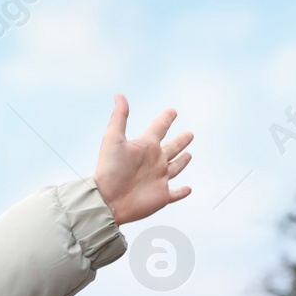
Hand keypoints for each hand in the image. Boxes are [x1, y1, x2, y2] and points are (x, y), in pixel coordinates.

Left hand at [93, 94, 192, 224]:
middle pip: (172, 147)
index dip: (166, 119)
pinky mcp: (161, 196)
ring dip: (182, 161)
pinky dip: (182, 191)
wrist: (106, 200)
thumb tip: (119, 95)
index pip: (158, 128)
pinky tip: (188, 189)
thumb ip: (119, 117)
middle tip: (189, 134)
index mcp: (144, 146)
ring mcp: (158, 178)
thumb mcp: (113, 139)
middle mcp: (154, 161)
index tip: (172, 111)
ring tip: (189, 154)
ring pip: (175, 167)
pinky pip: (175, 193)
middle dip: (181, 140)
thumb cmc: (108, 170)